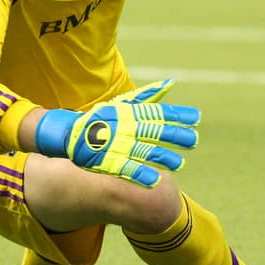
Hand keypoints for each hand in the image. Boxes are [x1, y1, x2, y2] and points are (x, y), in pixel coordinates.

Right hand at [33, 79, 200, 186]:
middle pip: (155, 131)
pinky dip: (140, 174)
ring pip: (144, 150)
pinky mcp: (107, 160)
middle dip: (175, 136)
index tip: (196, 118)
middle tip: (194, 140)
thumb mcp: (124, 105)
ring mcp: (116, 144)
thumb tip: (170, 84)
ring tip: (180, 163)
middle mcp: (126, 128)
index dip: (178, 116)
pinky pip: (126, 168)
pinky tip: (155, 181)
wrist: (67, 133)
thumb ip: (147, 96)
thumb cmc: (101, 119)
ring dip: (163, 157)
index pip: (158, 113)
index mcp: (131, 114)